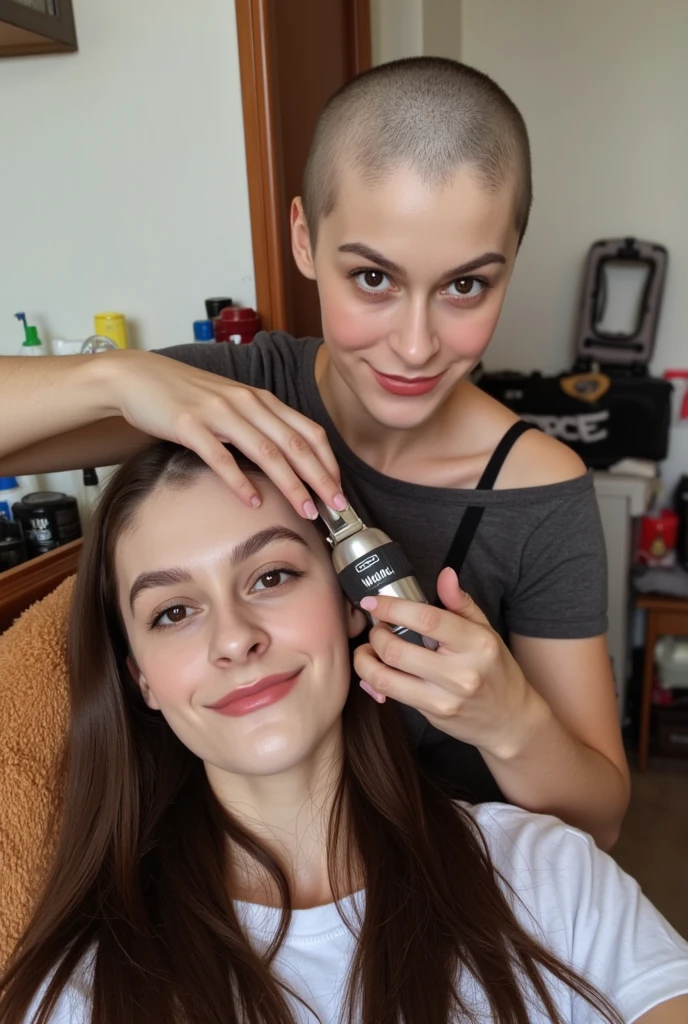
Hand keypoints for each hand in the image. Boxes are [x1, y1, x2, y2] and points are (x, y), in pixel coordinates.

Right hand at [111, 351, 344, 517]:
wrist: (138, 376)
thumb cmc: (186, 395)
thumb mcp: (231, 405)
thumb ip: (258, 427)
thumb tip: (287, 460)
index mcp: (260, 399)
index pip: (308, 431)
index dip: (328, 462)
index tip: (340, 490)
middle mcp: (246, 403)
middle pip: (294, 444)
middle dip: (320, 478)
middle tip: (337, 507)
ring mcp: (218, 412)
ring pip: (265, 450)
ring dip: (290, 483)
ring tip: (305, 510)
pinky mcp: (189, 424)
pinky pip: (220, 456)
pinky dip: (239, 481)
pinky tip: (252, 502)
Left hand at [354, 567, 542, 758]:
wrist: (510, 721)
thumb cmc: (496, 670)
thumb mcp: (486, 631)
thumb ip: (461, 603)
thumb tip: (445, 574)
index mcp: (477, 643)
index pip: (426, 619)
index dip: (392, 607)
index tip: (373, 601)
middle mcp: (461, 673)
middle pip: (397, 649)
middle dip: (376, 634)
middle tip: (377, 628)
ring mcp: (445, 698)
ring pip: (385, 677)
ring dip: (365, 660)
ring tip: (370, 650)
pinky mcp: (432, 715)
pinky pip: (391, 694)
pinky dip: (373, 680)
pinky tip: (377, 670)